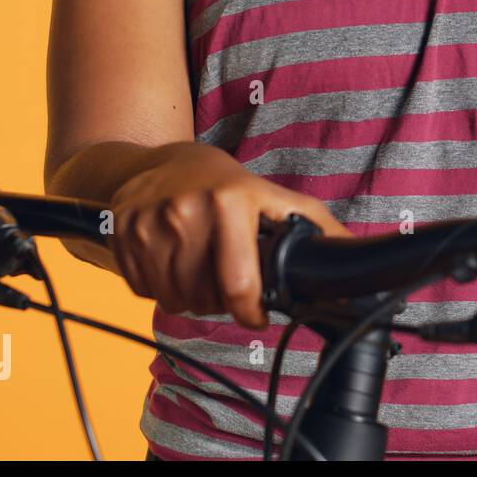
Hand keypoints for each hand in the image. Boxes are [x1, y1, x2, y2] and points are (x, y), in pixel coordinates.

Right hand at [107, 143, 347, 326]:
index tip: (256, 315)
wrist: (167, 161)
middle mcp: (187, 209)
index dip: (251, 312)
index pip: (238, 285)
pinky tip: (174, 264)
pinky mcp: (122, 231)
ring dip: (190, 299)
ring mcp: (149, 221)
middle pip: (204, 298)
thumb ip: (316, 227)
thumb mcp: (275, 198)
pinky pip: (141, 289)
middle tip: (228, 284)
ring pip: (172, 299)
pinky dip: (159, 288)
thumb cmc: (229, 185)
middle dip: (221, 303)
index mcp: (231, 200)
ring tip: (203, 274)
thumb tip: (354, 256)